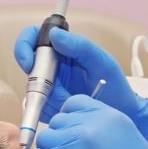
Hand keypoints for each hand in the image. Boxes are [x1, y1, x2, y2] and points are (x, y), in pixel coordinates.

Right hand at [14, 26, 147, 142]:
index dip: (24, 47)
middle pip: (29, 68)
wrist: (123, 114)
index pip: (34, 38)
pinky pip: (39, 108)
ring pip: (33, 90)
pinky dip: (50, 111)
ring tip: (72, 101)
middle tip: (59, 92)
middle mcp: (54, 65)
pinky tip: (67, 111)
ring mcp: (50, 86)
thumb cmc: (115, 86)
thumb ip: (79, 46)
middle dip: (39, 82)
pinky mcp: (50, 105)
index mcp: (64, 48)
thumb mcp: (101, 62)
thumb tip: (54, 34)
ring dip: (49, 99)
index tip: (29, 63)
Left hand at [27, 95, 147, 148]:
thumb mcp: (132, 146)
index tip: (75, 139)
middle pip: (57, 123)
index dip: (71, 123)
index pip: (75, 105)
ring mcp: (73, 144)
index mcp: (112, 117)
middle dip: (62, 142)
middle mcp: (91, 125)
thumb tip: (84, 135)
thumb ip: (107, 133)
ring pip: (45, 142)